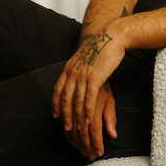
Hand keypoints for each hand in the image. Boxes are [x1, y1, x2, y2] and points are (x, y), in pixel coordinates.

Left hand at [51, 24, 124, 159]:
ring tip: (78, 129)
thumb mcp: (84, 60)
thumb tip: (78, 80)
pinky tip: (88, 120)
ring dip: (76, 117)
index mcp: (68, 68)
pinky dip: (87, 111)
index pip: (57, 89)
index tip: (55, 115)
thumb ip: (79, 71)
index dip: (55, 104)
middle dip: (65, 115)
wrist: (111, 36)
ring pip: (77, 101)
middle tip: (66, 128)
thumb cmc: (100, 48)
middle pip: (65, 98)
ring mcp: (83, 75)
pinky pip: (89, 99)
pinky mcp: (95, 78)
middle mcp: (72, 72)